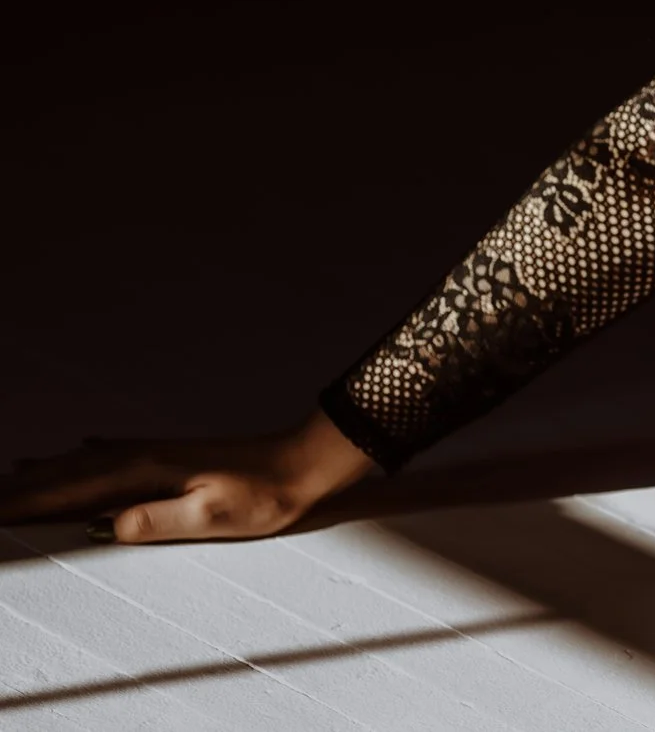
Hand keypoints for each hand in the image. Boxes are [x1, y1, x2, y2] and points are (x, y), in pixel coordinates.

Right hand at [0, 407, 374, 542]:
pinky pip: (111, 457)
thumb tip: (105, 525)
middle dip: (20, 487)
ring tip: (10, 477)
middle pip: (66, 474)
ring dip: (46, 472)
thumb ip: (159, 521)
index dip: (22, 502)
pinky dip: (83, 459)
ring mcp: (157, 454)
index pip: (67, 491)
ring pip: (84, 463)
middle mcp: (143, 457)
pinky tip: (76, 451)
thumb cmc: (265, 496)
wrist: (303, 465)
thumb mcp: (213, 518)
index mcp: (145, 472)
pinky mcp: (171, 458)